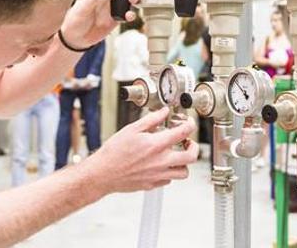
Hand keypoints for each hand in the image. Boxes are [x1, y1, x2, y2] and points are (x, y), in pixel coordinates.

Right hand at [83, 107, 198, 192]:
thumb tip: (164, 112)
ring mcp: (158, 175)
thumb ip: (151, 119)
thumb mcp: (132, 129)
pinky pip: (170, 180)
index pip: (183, 132)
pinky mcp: (153, 184)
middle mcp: (160, 161)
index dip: (190, 124)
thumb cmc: (114, 152)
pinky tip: (161, 165)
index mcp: (155, 145)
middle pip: (191, 156)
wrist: (103, 173)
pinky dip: (170, 172)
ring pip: (184, 172)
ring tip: (176, 155)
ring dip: (184, 162)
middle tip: (188, 142)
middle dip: (194, 147)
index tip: (189, 123)